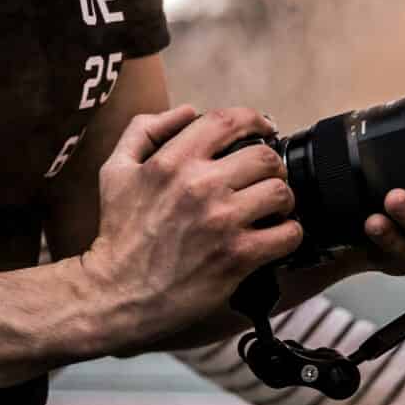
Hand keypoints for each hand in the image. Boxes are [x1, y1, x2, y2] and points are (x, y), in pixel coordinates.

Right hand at [80, 104, 303, 346]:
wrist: (117, 293)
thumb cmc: (118, 234)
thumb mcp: (115, 171)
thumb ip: (144, 130)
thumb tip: (187, 111)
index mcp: (172, 161)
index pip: (228, 121)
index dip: (255, 120)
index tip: (264, 129)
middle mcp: (199, 186)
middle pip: (265, 157)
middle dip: (272, 166)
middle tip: (266, 179)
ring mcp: (222, 221)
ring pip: (281, 193)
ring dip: (283, 200)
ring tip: (271, 209)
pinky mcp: (237, 256)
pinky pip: (288, 234)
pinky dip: (289, 234)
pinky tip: (275, 237)